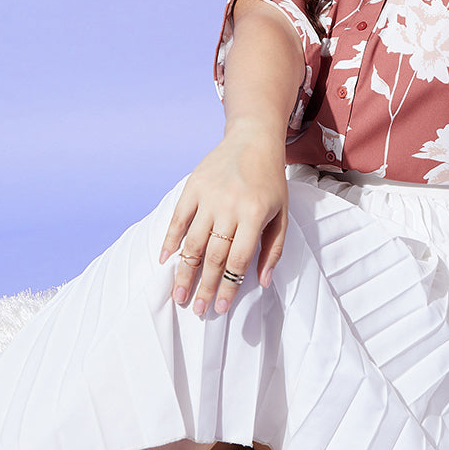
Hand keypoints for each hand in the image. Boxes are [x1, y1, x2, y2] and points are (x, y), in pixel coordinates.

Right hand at [159, 132, 287, 315]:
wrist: (253, 140)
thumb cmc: (270, 181)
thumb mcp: (282, 213)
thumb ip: (273, 249)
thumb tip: (262, 282)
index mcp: (255, 214)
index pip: (238, 259)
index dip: (228, 287)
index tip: (221, 307)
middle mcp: (230, 207)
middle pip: (214, 256)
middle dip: (205, 287)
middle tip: (197, 309)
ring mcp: (209, 197)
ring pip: (193, 242)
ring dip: (184, 272)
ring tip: (178, 295)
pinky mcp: (192, 187)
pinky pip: (178, 219)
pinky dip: (170, 240)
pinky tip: (166, 260)